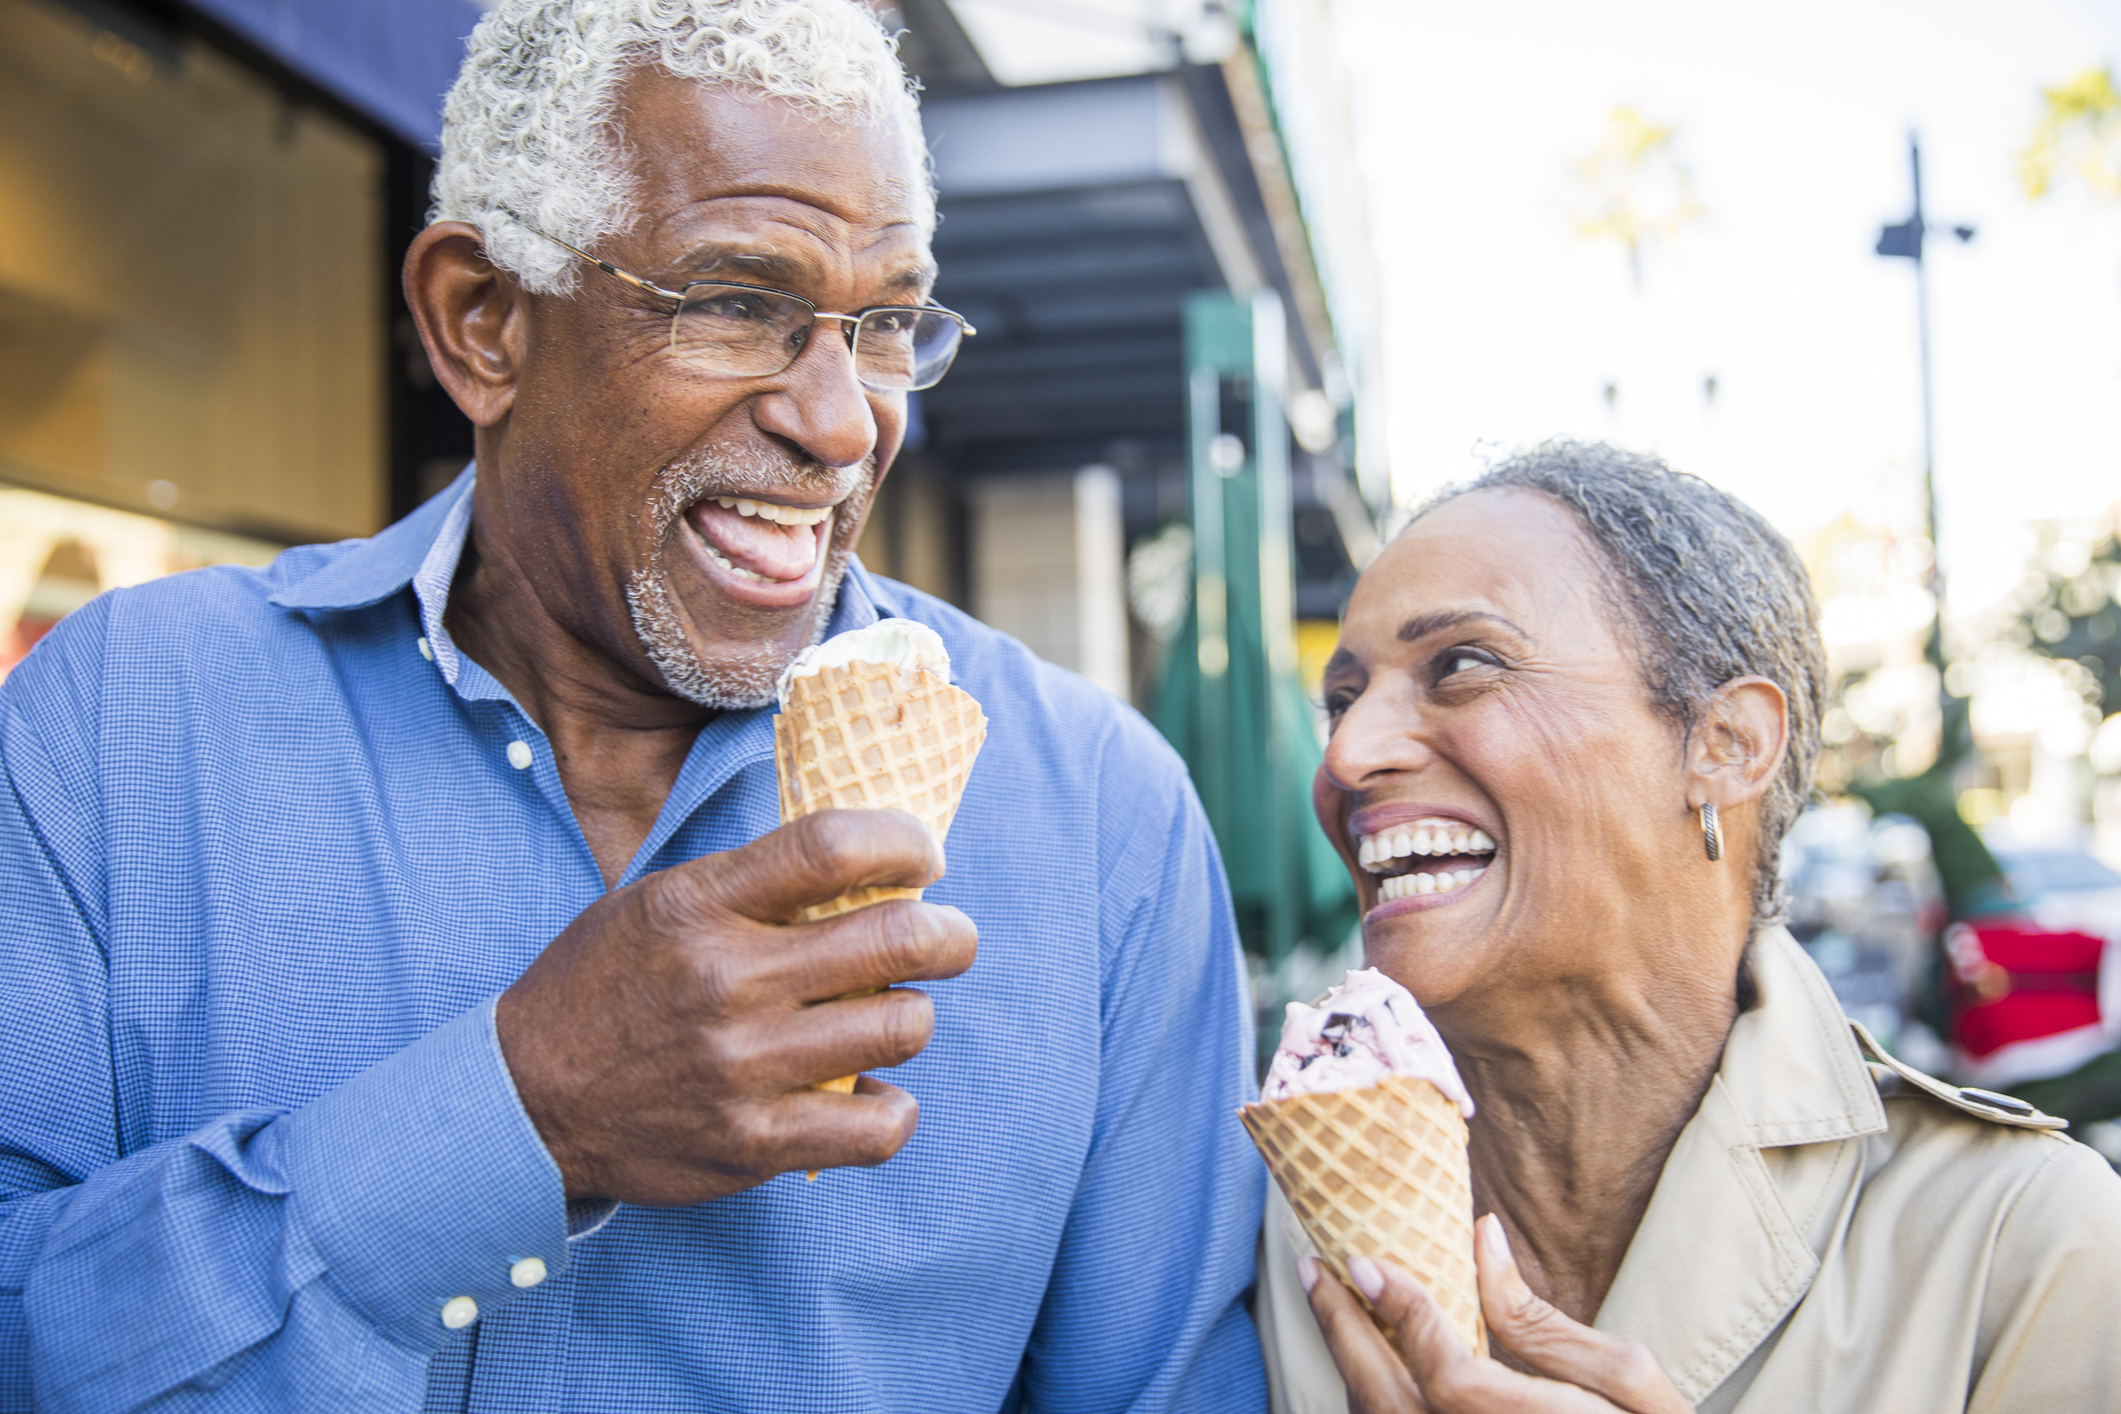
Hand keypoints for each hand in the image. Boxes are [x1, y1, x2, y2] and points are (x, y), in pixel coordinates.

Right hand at [495, 808, 976, 1204]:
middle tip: (948, 938)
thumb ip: (755, 882)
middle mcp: (726, 981)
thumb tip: (873, 862)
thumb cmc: (607, 985)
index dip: (906, 842)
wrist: (525, 1100)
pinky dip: (891, 1108)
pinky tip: (869, 1093)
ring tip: (893, 1014)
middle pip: (897, 938)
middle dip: (950, 934)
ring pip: (903, 1027)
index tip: (925, 857)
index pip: (833, 847)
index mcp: (700, 905)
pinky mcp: (751, 1144)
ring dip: (913, 1016)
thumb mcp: (660, 902)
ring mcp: (742, 1067)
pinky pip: (878, 1127)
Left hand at [1302, 1215, 1691, 1412]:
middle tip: (1317, 1272)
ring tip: (1333, 1306)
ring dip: (1350, 1367)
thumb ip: (1544, 1319)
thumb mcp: (1630, 1382)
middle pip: (1390, 1405)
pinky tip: (1368, 1362)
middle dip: (1343, 1333)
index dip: (1403, 1317)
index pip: (1449, 1377)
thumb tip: (1480, 1234)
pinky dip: (1371, 1399)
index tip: (1364, 1263)